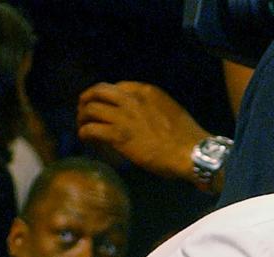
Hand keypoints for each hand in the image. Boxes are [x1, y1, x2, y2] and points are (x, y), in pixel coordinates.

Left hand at [77, 81, 208, 182]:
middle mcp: (131, 99)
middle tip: (84, 111)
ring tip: (82, 126)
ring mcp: (123, 117)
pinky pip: (91, 130)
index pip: (116, 86)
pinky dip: (84, 133)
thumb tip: (142, 118)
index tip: (104, 105)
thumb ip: (153, 108)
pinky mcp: (118, 136)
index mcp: (146, 91)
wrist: (191, 152)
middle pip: (98, 91)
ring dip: (82, 117)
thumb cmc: (187, 136)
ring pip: (90, 109)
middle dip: (87, 99)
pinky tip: (86, 139)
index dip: (105, 95)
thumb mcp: (170, 110)